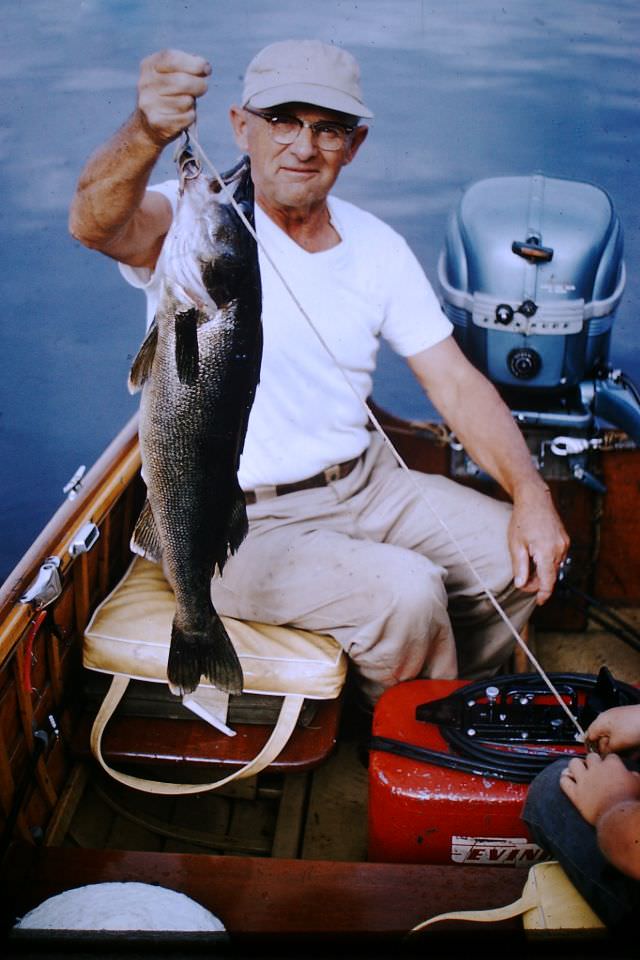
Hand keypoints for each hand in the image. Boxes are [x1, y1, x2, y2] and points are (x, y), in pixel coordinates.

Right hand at [137, 49, 210, 145]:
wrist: (150, 122)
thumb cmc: (169, 92)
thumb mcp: (174, 72)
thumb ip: (190, 65)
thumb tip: (204, 67)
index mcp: (149, 65)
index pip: (172, 58)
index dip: (194, 63)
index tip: (207, 69)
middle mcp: (145, 83)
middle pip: (182, 81)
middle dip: (199, 85)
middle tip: (202, 88)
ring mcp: (148, 103)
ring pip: (186, 101)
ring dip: (192, 103)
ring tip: (185, 103)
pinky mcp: (156, 122)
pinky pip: (186, 118)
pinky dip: (190, 117)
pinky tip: (182, 115)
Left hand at [508, 485, 569, 604]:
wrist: (535, 499)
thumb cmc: (522, 520)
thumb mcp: (515, 544)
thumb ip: (520, 567)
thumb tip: (521, 584)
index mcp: (546, 552)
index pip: (548, 581)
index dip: (543, 594)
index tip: (539, 602)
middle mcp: (559, 549)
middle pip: (551, 575)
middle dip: (538, 582)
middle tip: (522, 581)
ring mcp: (564, 544)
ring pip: (554, 567)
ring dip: (542, 572)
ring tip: (527, 566)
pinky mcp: (564, 540)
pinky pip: (557, 557)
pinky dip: (547, 562)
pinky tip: (536, 556)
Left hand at [560, 752, 639, 824]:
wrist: (619, 818)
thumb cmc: (630, 802)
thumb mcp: (638, 785)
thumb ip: (634, 777)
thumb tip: (632, 775)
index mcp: (612, 766)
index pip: (609, 756)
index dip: (610, 762)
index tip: (611, 767)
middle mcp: (596, 769)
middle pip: (590, 756)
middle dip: (593, 761)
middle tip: (595, 769)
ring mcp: (583, 780)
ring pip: (574, 763)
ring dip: (576, 766)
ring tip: (579, 771)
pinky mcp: (575, 793)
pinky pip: (564, 781)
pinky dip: (565, 779)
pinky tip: (568, 780)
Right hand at [586, 704, 639, 755]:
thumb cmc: (636, 724)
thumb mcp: (617, 743)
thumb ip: (606, 750)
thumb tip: (602, 756)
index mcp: (600, 720)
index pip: (588, 735)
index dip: (590, 748)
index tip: (595, 757)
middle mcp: (608, 719)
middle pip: (602, 738)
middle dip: (606, 749)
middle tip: (610, 759)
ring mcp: (620, 720)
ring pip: (614, 738)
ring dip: (618, 749)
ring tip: (624, 757)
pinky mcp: (630, 723)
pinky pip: (624, 737)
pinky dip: (626, 745)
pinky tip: (632, 753)